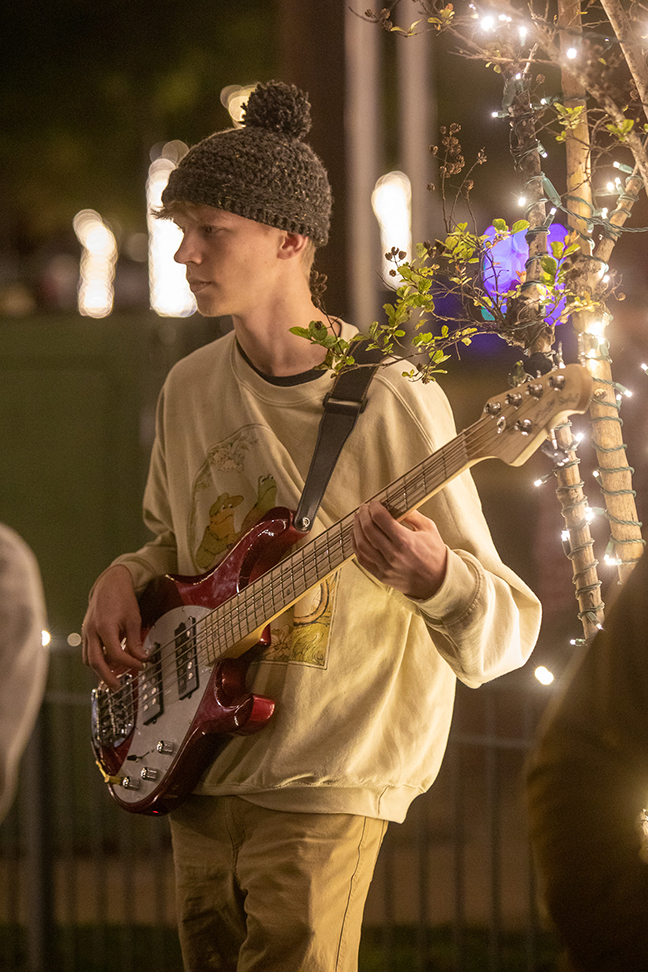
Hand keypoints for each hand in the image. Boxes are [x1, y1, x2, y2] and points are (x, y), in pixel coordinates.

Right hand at [82, 565, 147, 689]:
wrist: (109, 583)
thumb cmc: (122, 599)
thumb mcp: (133, 619)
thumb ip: (135, 641)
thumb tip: (142, 659)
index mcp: (105, 627)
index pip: (116, 654)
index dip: (129, 663)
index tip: (141, 666)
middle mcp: (92, 631)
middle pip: (95, 662)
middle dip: (107, 677)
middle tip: (118, 687)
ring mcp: (86, 632)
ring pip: (88, 659)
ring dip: (101, 670)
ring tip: (115, 676)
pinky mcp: (85, 633)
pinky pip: (88, 652)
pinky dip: (97, 660)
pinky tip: (109, 663)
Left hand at [352, 501, 447, 599]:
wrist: (437, 582)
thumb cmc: (434, 554)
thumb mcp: (428, 529)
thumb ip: (412, 514)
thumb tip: (396, 503)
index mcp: (405, 541)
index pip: (381, 519)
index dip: (374, 507)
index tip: (374, 503)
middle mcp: (393, 554)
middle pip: (368, 529)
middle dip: (363, 515)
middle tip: (363, 508)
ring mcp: (385, 566)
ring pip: (361, 544)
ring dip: (356, 529)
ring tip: (358, 519)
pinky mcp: (381, 575)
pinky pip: (362, 559)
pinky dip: (356, 545)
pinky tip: (356, 536)